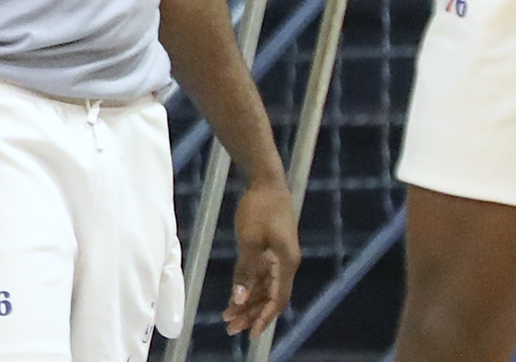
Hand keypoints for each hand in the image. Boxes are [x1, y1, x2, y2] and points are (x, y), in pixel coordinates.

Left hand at [223, 175, 298, 335]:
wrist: (266, 181)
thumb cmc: (259, 207)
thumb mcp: (249, 239)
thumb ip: (245, 270)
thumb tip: (239, 298)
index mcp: (287, 262)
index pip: (277, 299)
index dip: (264, 318)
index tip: (251, 334)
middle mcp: (287, 263)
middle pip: (271, 297)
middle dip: (252, 314)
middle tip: (231, 329)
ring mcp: (280, 256)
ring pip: (265, 288)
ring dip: (248, 302)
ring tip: (228, 317)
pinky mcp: (272, 249)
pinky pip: (262, 275)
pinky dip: (249, 287)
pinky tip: (235, 296)